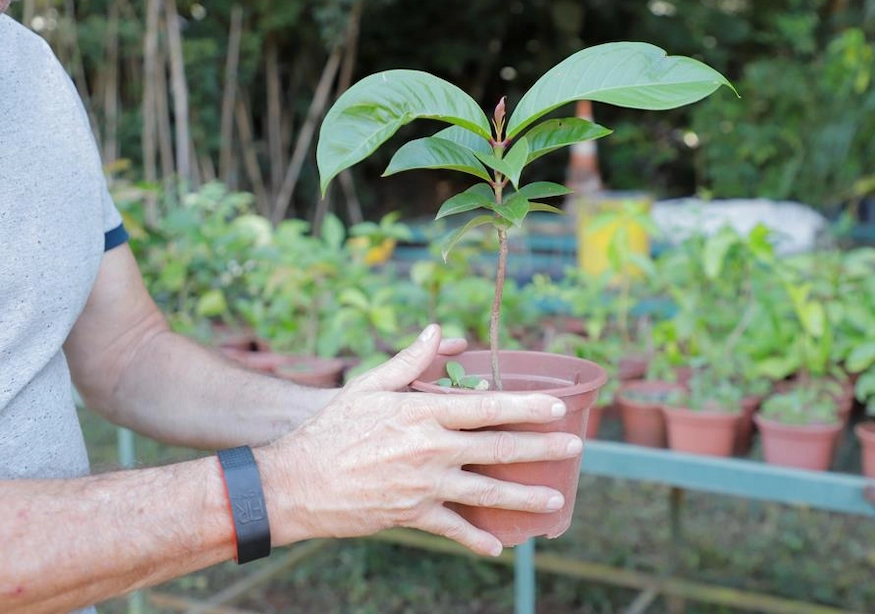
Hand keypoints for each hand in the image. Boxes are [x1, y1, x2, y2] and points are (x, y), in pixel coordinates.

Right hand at [258, 324, 581, 556]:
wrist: (295, 483)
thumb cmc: (331, 429)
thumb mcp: (368, 387)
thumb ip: (409, 360)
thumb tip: (439, 330)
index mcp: (424, 413)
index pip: (488, 407)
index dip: (527, 406)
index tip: (558, 406)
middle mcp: (431, 448)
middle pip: (500, 449)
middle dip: (543, 448)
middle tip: (576, 447)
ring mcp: (424, 485)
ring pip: (487, 492)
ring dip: (525, 498)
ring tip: (556, 501)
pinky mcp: (411, 515)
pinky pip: (453, 528)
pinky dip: (476, 539)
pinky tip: (497, 547)